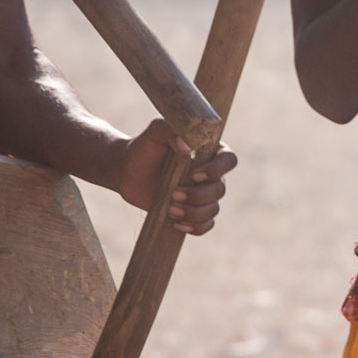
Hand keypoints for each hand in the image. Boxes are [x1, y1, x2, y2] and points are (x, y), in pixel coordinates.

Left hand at [115, 119, 238, 236]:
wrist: (128, 172)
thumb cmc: (144, 148)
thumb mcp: (155, 132)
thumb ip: (170, 130)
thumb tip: (186, 148)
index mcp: (208, 151)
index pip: (229, 160)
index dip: (217, 170)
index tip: (194, 174)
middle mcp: (211, 174)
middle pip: (220, 189)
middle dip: (198, 195)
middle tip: (174, 194)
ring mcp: (203, 194)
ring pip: (213, 209)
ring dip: (194, 213)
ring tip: (170, 210)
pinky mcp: (193, 212)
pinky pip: (206, 225)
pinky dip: (195, 227)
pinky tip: (177, 224)